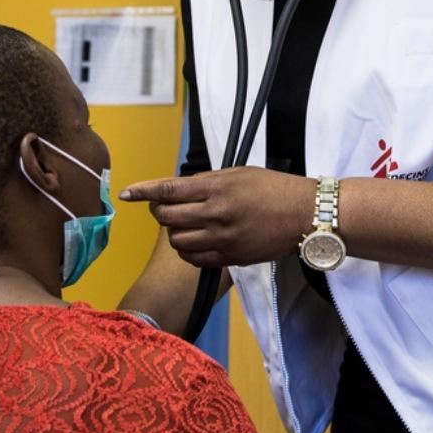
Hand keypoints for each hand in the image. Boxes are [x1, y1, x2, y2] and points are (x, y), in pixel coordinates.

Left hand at [120, 168, 315, 267]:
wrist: (305, 215)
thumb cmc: (275, 189)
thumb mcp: (239, 174)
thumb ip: (207, 182)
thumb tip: (179, 190)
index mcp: (218, 188)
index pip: (169, 190)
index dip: (144, 191)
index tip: (126, 193)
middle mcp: (216, 214)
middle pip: (167, 217)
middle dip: (160, 212)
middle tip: (166, 207)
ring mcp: (223, 239)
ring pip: (178, 240)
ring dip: (174, 231)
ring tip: (185, 223)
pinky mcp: (231, 258)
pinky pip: (194, 259)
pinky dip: (187, 250)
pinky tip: (195, 241)